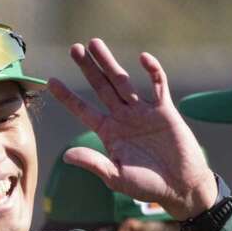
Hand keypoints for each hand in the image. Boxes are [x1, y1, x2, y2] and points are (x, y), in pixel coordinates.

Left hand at [48, 39, 219, 219]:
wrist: (180, 187)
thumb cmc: (147, 186)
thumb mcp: (116, 177)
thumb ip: (93, 164)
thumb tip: (66, 156)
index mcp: (109, 133)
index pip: (84, 111)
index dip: (68, 97)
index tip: (51, 81)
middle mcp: (123, 118)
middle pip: (102, 88)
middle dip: (88, 68)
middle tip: (75, 49)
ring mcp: (144, 112)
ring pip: (123, 81)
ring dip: (110, 63)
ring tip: (94, 43)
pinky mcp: (165, 111)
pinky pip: (158, 86)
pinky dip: (153, 71)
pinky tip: (143, 58)